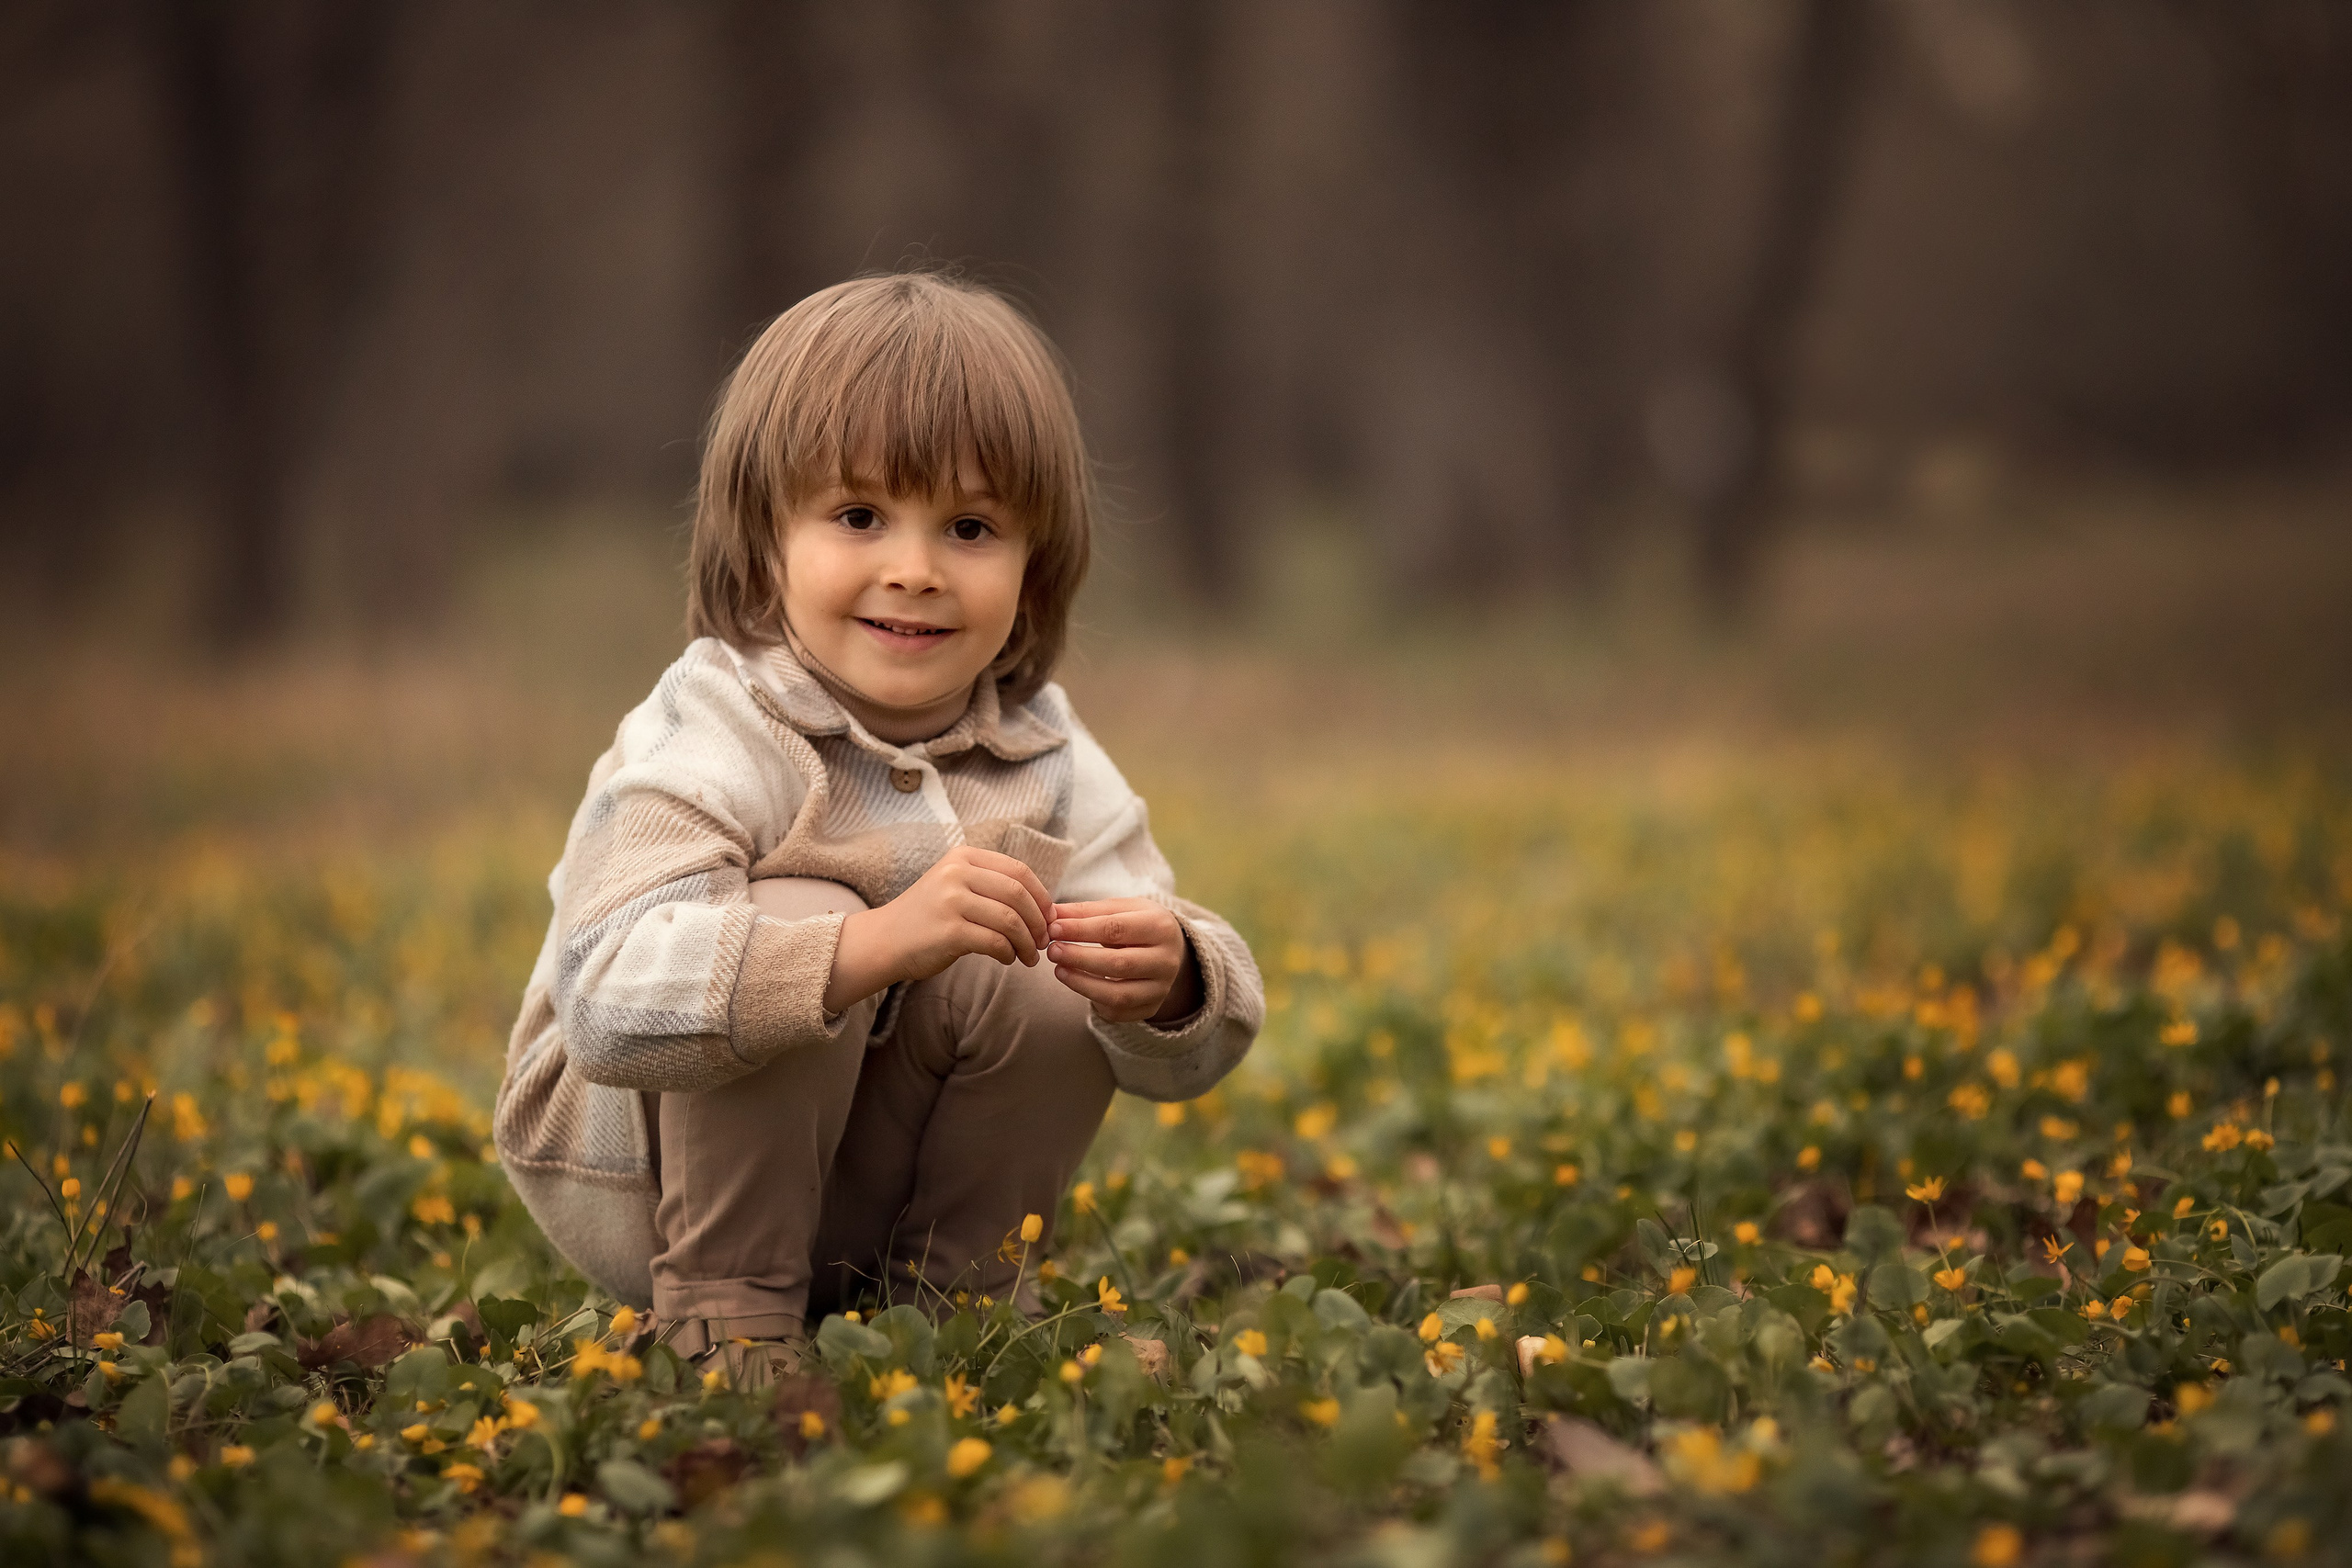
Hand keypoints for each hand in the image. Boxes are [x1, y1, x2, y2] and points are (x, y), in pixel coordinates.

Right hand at [824, 847, 1053, 1013]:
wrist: (884, 940)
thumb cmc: (928, 917)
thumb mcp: (955, 884)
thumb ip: (991, 885)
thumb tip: (1044, 906)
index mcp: (962, 857)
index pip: (1018, 870)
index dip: (1041, 896)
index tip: (1049, 917)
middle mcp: (956, 873)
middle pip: (1018, 893)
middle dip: (1038, 921)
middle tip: (1043, 940)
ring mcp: (951, 901)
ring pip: (1010, 919)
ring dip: (1027, 942)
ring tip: (1029, 956)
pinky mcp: (949, 931)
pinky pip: (995, 942)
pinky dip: (1009, 954)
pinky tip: (1007, 960)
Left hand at [1046, 899, 1200, 1023]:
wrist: (1168, 949)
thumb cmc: (1137, 924)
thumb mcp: (1119, 909)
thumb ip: (1086, 912)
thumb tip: (1052, 915)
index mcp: (1161, 927)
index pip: (1116, 929)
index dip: (1081, 930)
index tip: (1054, 928)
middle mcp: (1166, 960)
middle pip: (1119, 964)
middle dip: (1080, 957)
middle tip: (1052, 950)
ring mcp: (1161, 988)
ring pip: (1118, 994)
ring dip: (1082, 983)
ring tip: (1059, 970)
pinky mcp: (1151, 1008)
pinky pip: (1117, 1011)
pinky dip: (1092, 999)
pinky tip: (1077, 983)